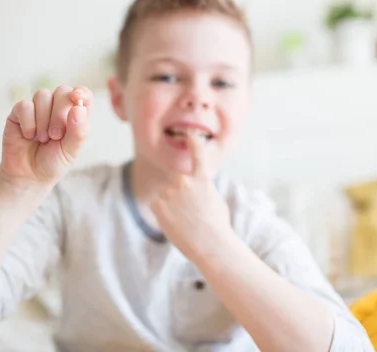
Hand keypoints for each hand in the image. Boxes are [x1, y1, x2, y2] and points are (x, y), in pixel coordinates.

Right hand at [0, 85, 92, 186]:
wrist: (28, 175)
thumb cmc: (53, 162)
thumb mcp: (71, 151)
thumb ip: (78, 131)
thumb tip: (78, 107)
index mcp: (75, 115)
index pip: (83, 94)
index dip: (81, 92)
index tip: (76, 98)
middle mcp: (57, 108)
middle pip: (62, 91)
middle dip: (59, 114)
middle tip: (55, 136)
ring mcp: (38, 108)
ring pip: (43, 95)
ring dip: (43, 120)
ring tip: (42, 139)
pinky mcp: (19, 112)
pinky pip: (25, 105)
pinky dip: (29, 122)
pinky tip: (29, 136)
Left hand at [151, 130, 231, 259]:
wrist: (210, 245)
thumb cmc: (218, 225)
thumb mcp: (215, 200)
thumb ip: (203, 188)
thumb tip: (197, 187)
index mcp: (202, 178)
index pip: (196, 153)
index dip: (193, 141)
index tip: (189, 133)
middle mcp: (184, 181)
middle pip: (176, 179)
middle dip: (180, 190)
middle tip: (190, 209)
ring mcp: (169, 192)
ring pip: (167, 194)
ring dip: (172, 204)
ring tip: (185, 220)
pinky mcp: (157, 205)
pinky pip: (158, 204)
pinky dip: (164, 212)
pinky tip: (175, 223)